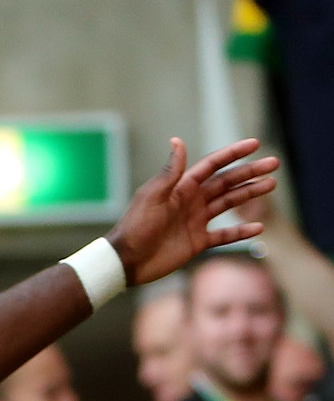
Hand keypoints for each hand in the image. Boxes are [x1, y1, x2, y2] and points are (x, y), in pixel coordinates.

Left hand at [109, 137, 278, 284]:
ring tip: (271, 185)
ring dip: (249, 194)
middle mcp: (190, 202)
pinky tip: (258, 227)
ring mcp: (195, 221)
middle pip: (226, 183)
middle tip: (274, 164)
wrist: (126, 261)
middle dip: (249, 173)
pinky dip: (241, 231)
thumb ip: (171, 171)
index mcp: (181, 188)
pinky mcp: (196, 242)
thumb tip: (177, 140)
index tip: (255, 144)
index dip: (233, 154)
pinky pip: (224, 235)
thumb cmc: (136, 226)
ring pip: (229, 204)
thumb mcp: (153, 196)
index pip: (212, 166)